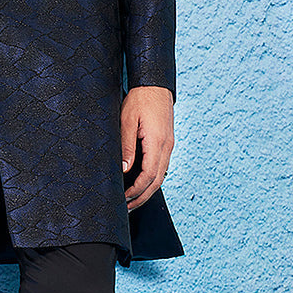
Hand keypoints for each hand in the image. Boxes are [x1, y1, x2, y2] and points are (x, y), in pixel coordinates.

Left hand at [121, 85, 173, 211]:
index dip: (136, 190)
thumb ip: (127, 146)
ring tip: (132, 201)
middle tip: (126, 208)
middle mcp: (167, 146)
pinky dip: (151, 179)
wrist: (155, 84)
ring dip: (147, 190)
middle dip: (142, 197)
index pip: (149, 175)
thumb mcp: (127, 120)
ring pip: (160, 175)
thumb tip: (125, 170)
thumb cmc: (139, 99)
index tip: (123, 199)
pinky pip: (161, 166)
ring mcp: (169, 145)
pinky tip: (141, 184)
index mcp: (158, 142)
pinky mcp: (167, 142)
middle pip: (157, 180)